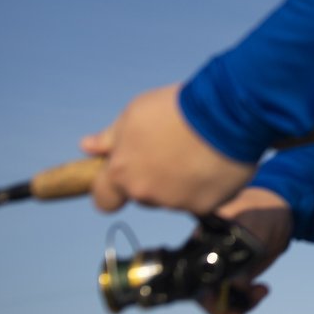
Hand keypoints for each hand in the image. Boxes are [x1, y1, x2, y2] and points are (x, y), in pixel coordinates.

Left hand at [81, 85, 254, 214]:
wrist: (226, 112)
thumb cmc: (176, 108)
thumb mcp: (136, 113)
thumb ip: (111, 137)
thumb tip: (87, 147)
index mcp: (122, 171)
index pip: (103, 199)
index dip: (112, 189)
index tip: (124, 177)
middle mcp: (146, 193)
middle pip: (144, 194)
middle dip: (154, 177)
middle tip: (174, 149)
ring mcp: (177, 202)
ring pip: (174, 197)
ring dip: (182, 180)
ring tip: (200, 150)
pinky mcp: (207, 205)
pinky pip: (204, 198)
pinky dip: (208, 184)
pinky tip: (218, 160)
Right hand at [197, 187, 292, 313]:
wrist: (279, 210)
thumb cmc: (262, 211)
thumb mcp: (254, 228)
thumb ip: (243, 253)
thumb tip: (235, 286)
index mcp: (201, 244)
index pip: (193, 278)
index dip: (205, 298)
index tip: (220, 308)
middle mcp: (206, 258)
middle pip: (204, 294)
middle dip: (221, 310)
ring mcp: (220, 267)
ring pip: (222, 298)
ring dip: (239, 305)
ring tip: (261, 293)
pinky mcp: (234, 274)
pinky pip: (235, 295)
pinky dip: (246, 300)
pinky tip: (262, 291)